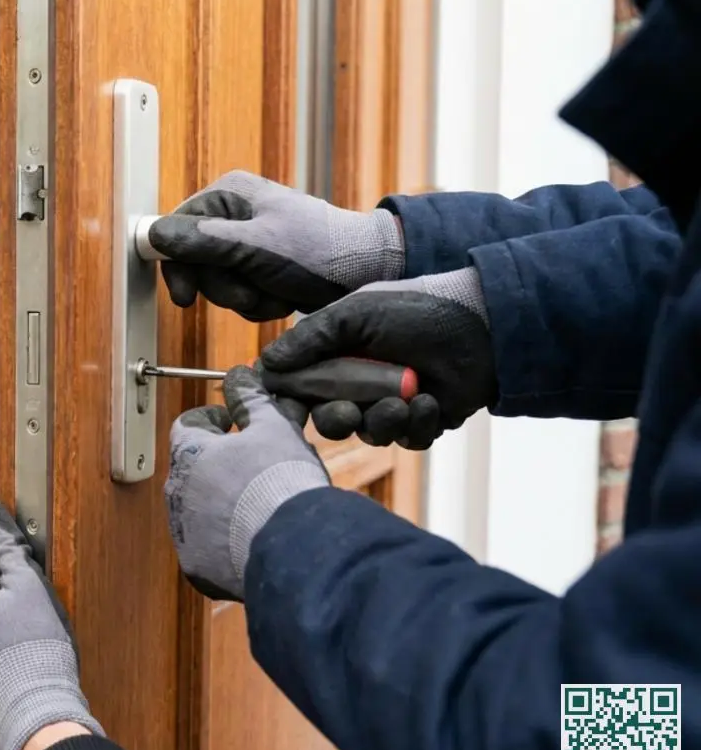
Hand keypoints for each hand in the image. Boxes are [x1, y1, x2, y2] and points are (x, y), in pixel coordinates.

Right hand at [146, 170, 404, 319]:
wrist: (369, 270)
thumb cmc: (320, 251)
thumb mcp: (256, 247)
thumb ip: (202, 241)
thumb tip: (154, 235)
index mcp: (229, 194)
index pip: (176, 230)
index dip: (178, 267)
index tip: (186, 297)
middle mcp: (235, 213)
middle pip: (196, 261)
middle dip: (224, 287)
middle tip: (249, 293)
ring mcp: (249, 241)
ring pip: (217, 282)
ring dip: (245, 298)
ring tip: (274, 293)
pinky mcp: (263, 265)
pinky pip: (240, 292)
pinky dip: (259, 303)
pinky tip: (282, 298)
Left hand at [166, 366, 330, 600]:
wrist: (293, 547)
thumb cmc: (279, 481)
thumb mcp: (272, 427)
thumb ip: (251, 399)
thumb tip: (240, 375)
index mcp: (188, 453)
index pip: (187, 424)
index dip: (211, 418)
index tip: (231, 420)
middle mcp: (175, 493)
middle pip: (191, 469)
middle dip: (217, 461)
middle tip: (251, 461)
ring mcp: (183, 533)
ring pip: (197, 510)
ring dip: (220, 502)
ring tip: (257, 501)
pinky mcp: (197, 568)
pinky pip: (207, 547)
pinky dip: (225, 540)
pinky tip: (253, 536)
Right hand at [258, 267, 496, 449]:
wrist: (483, 325)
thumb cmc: (416, 310)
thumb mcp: (356, 314)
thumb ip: (310, 337)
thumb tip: (265, 364)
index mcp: (336, 356)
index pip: (299, 388)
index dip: (290, 402)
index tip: (287, 410)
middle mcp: (359, 383)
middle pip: (329, 419)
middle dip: (337, 419)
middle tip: (349, 412)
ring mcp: (390, 404)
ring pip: (368, 433)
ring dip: (383, 420)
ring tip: (404, 401)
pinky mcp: (422, 422)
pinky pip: (407, 440)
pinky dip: (416, 424)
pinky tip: (429, 401)